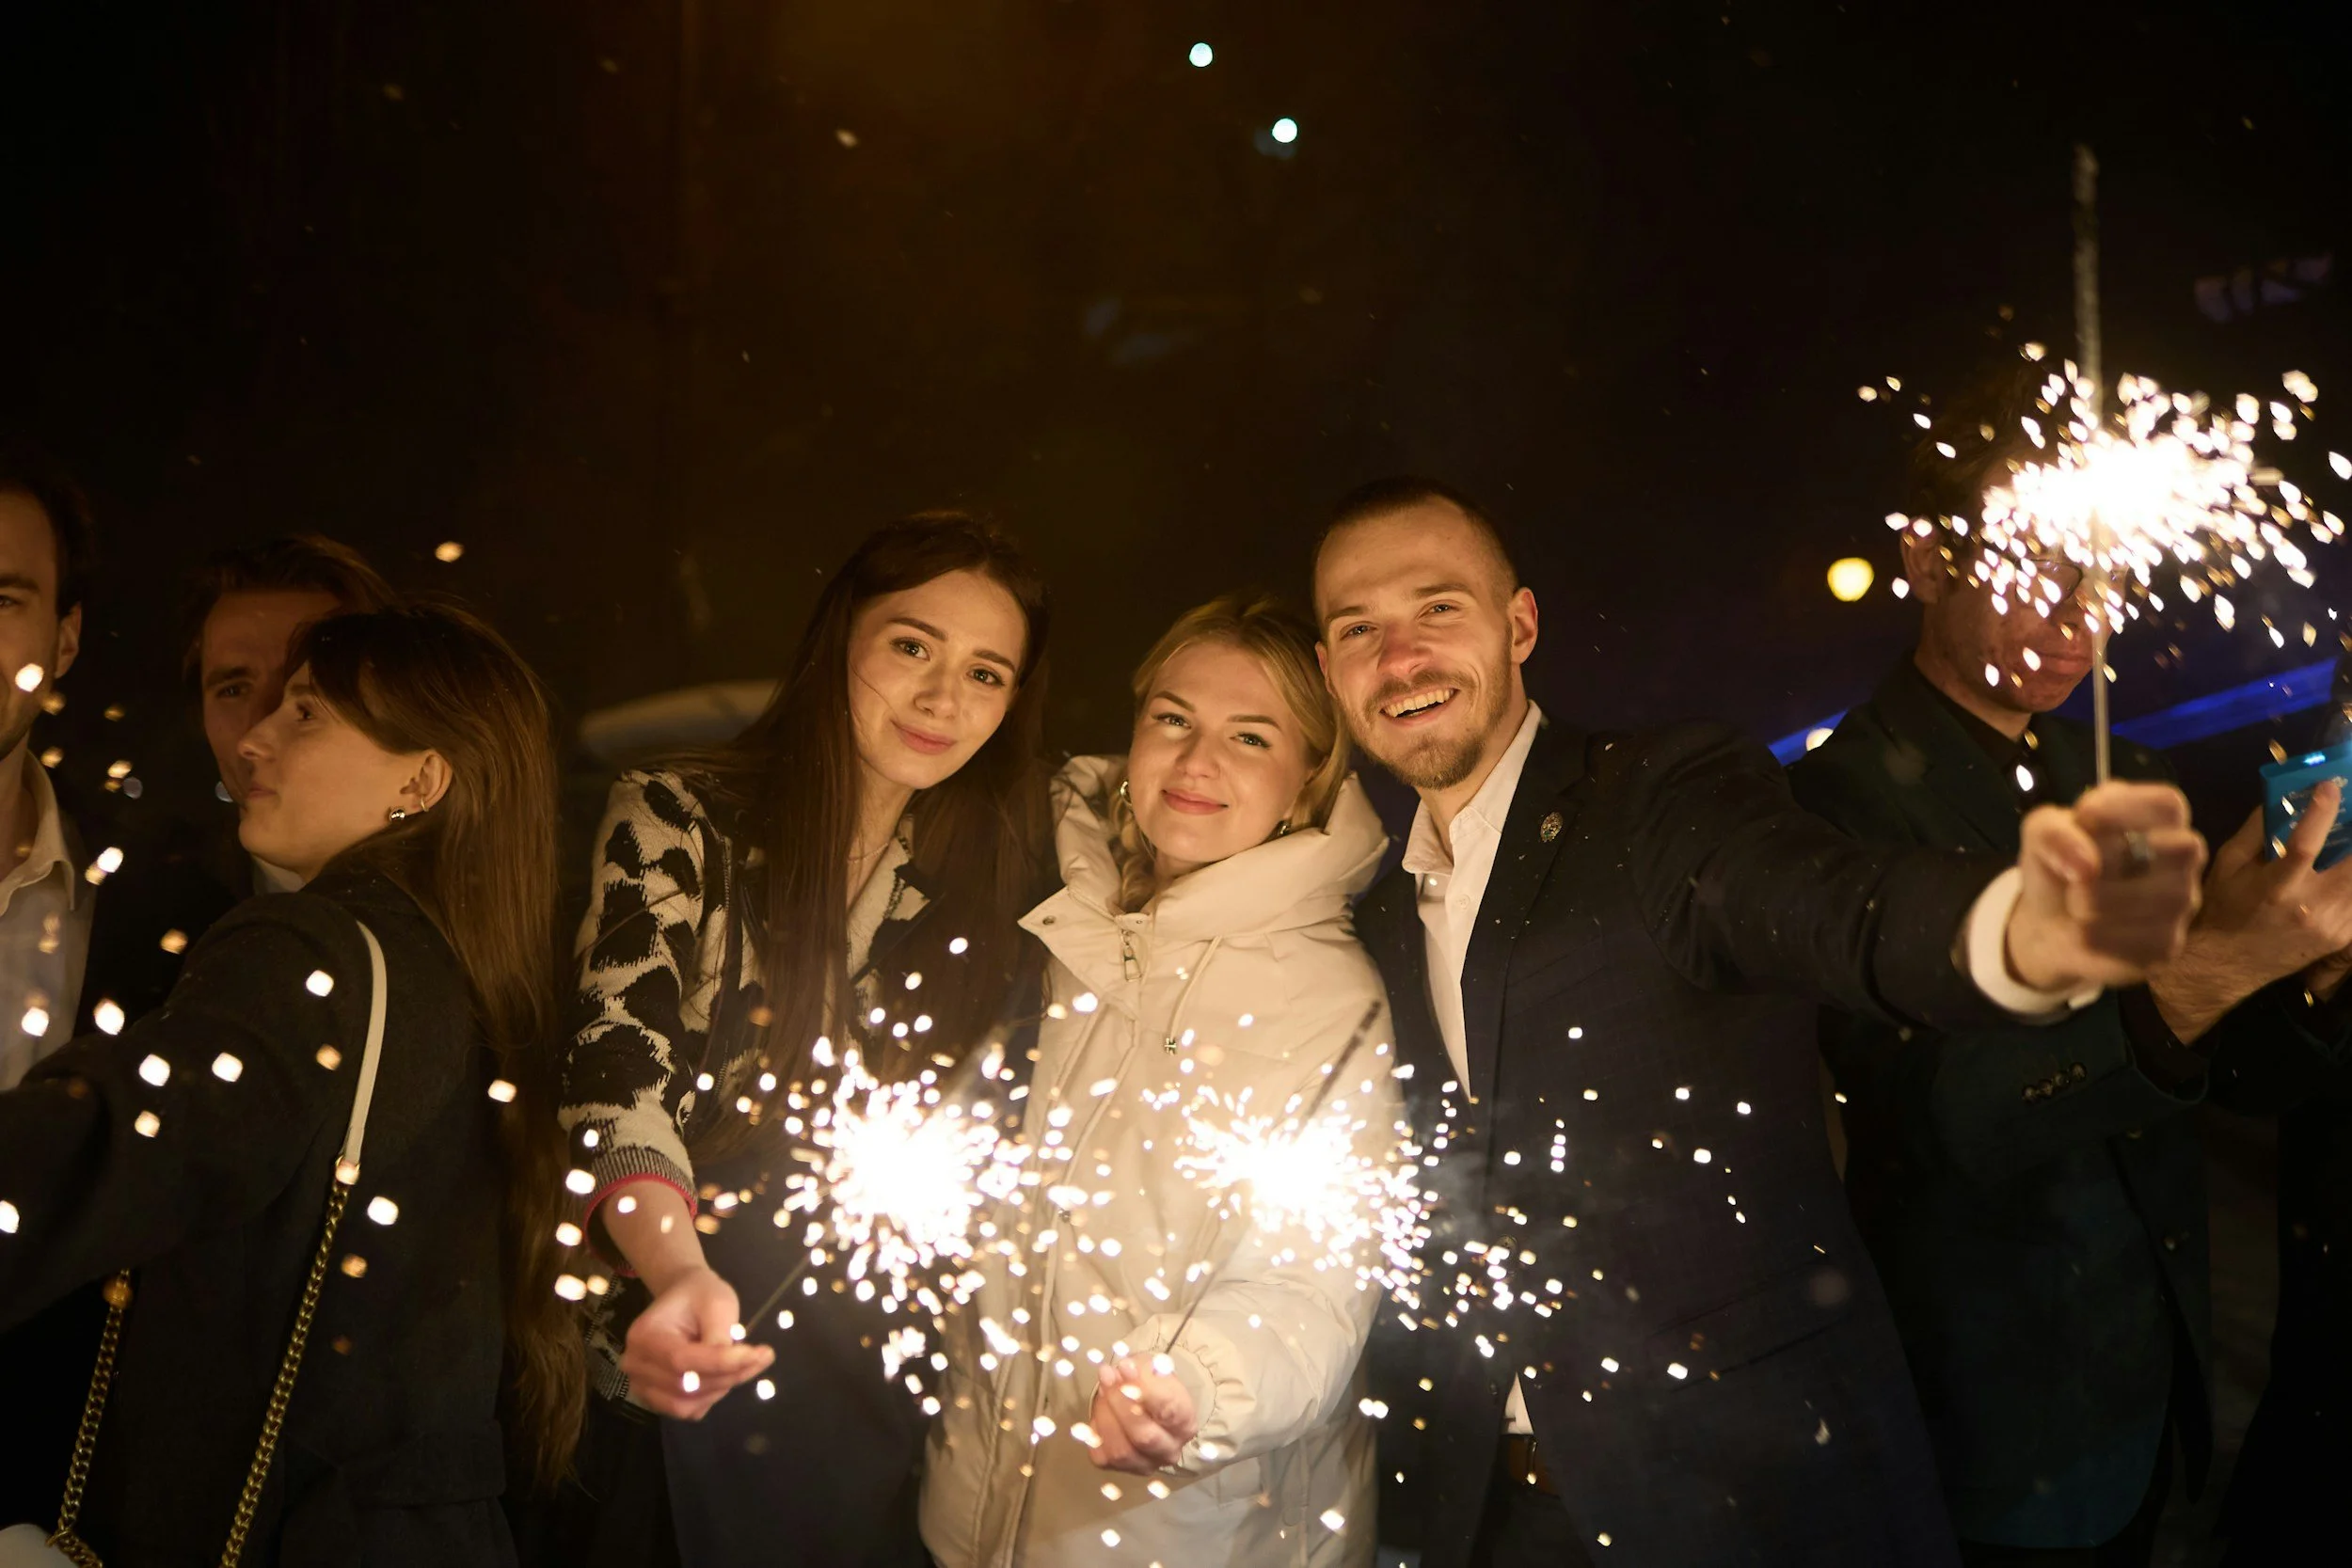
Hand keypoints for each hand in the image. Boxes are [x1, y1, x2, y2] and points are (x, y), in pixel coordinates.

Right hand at [619, 1264, 773, 1419]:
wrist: (685, 1298)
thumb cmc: (700, 1296)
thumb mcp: (716, 1304)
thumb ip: (719, 1337)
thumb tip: (733, 1366)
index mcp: (644, 1336)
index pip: (681, 1360)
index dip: (720, 1363)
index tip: (757, 1354)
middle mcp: (636, 1365)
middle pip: (685, 1386)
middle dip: (728, 1375)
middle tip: (762, 1357)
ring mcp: (643, 1386)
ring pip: (687, 1404)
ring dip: (722, 1388)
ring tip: (746, 1364)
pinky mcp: (657, 1399)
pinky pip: (688, 1410)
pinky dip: (712, 1396)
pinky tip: (726, 1374)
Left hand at [1083, 1355, 1199, 1474]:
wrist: (1150, 1410)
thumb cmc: (1154, 1387)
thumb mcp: (1153, 1370)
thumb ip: (1140, 1370)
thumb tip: (1123, 1370)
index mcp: (1185, 1423)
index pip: (1168, 1410)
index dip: (1143, 1388)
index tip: (1124, 1367)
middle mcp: (1170, 1450)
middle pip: (1144, 1436)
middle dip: (1120, 1403)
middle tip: (1106, 1375)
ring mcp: (1147, 1464)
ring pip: (1121, 1451)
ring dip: (1105, 1416)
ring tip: (1102, 1390)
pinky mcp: (1123, 1471)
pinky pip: (1103, 1456)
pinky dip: (1097, 1431)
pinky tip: (1101, 1411)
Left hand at [2007, 781, 2205, 992]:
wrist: (2048, 924)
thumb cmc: (2058, 866)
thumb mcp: (2040, 836)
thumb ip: (2053, 832)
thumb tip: (2087, 868)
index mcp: (2157, 821)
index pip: (2169, 804)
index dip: (2127, 808)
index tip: (2084, 817)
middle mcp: (2180, 861)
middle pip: (2180, 850)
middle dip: (2115, 858)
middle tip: (2078, 870)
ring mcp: (2181, 905)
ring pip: (2156, 901)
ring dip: (2094, 903)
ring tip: (2074, 902)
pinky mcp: (2165, 947)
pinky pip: (2133, 942)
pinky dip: (2093, 936)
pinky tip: (2084, 930)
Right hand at [2149, 781, 2351, 1038]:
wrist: (2224, 964)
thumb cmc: (2222, 908)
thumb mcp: (2227, 865)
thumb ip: (2257, 832)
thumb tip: (2282, 797)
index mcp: (2273, 888)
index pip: (2303, 845)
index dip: (2321, 812)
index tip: (2329, 786)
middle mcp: (2307, 907)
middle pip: (2351, 863)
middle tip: (2351, 807)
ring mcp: (2331, 925)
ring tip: (2346, 837)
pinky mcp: (2343, 936)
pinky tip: (2343, 867)